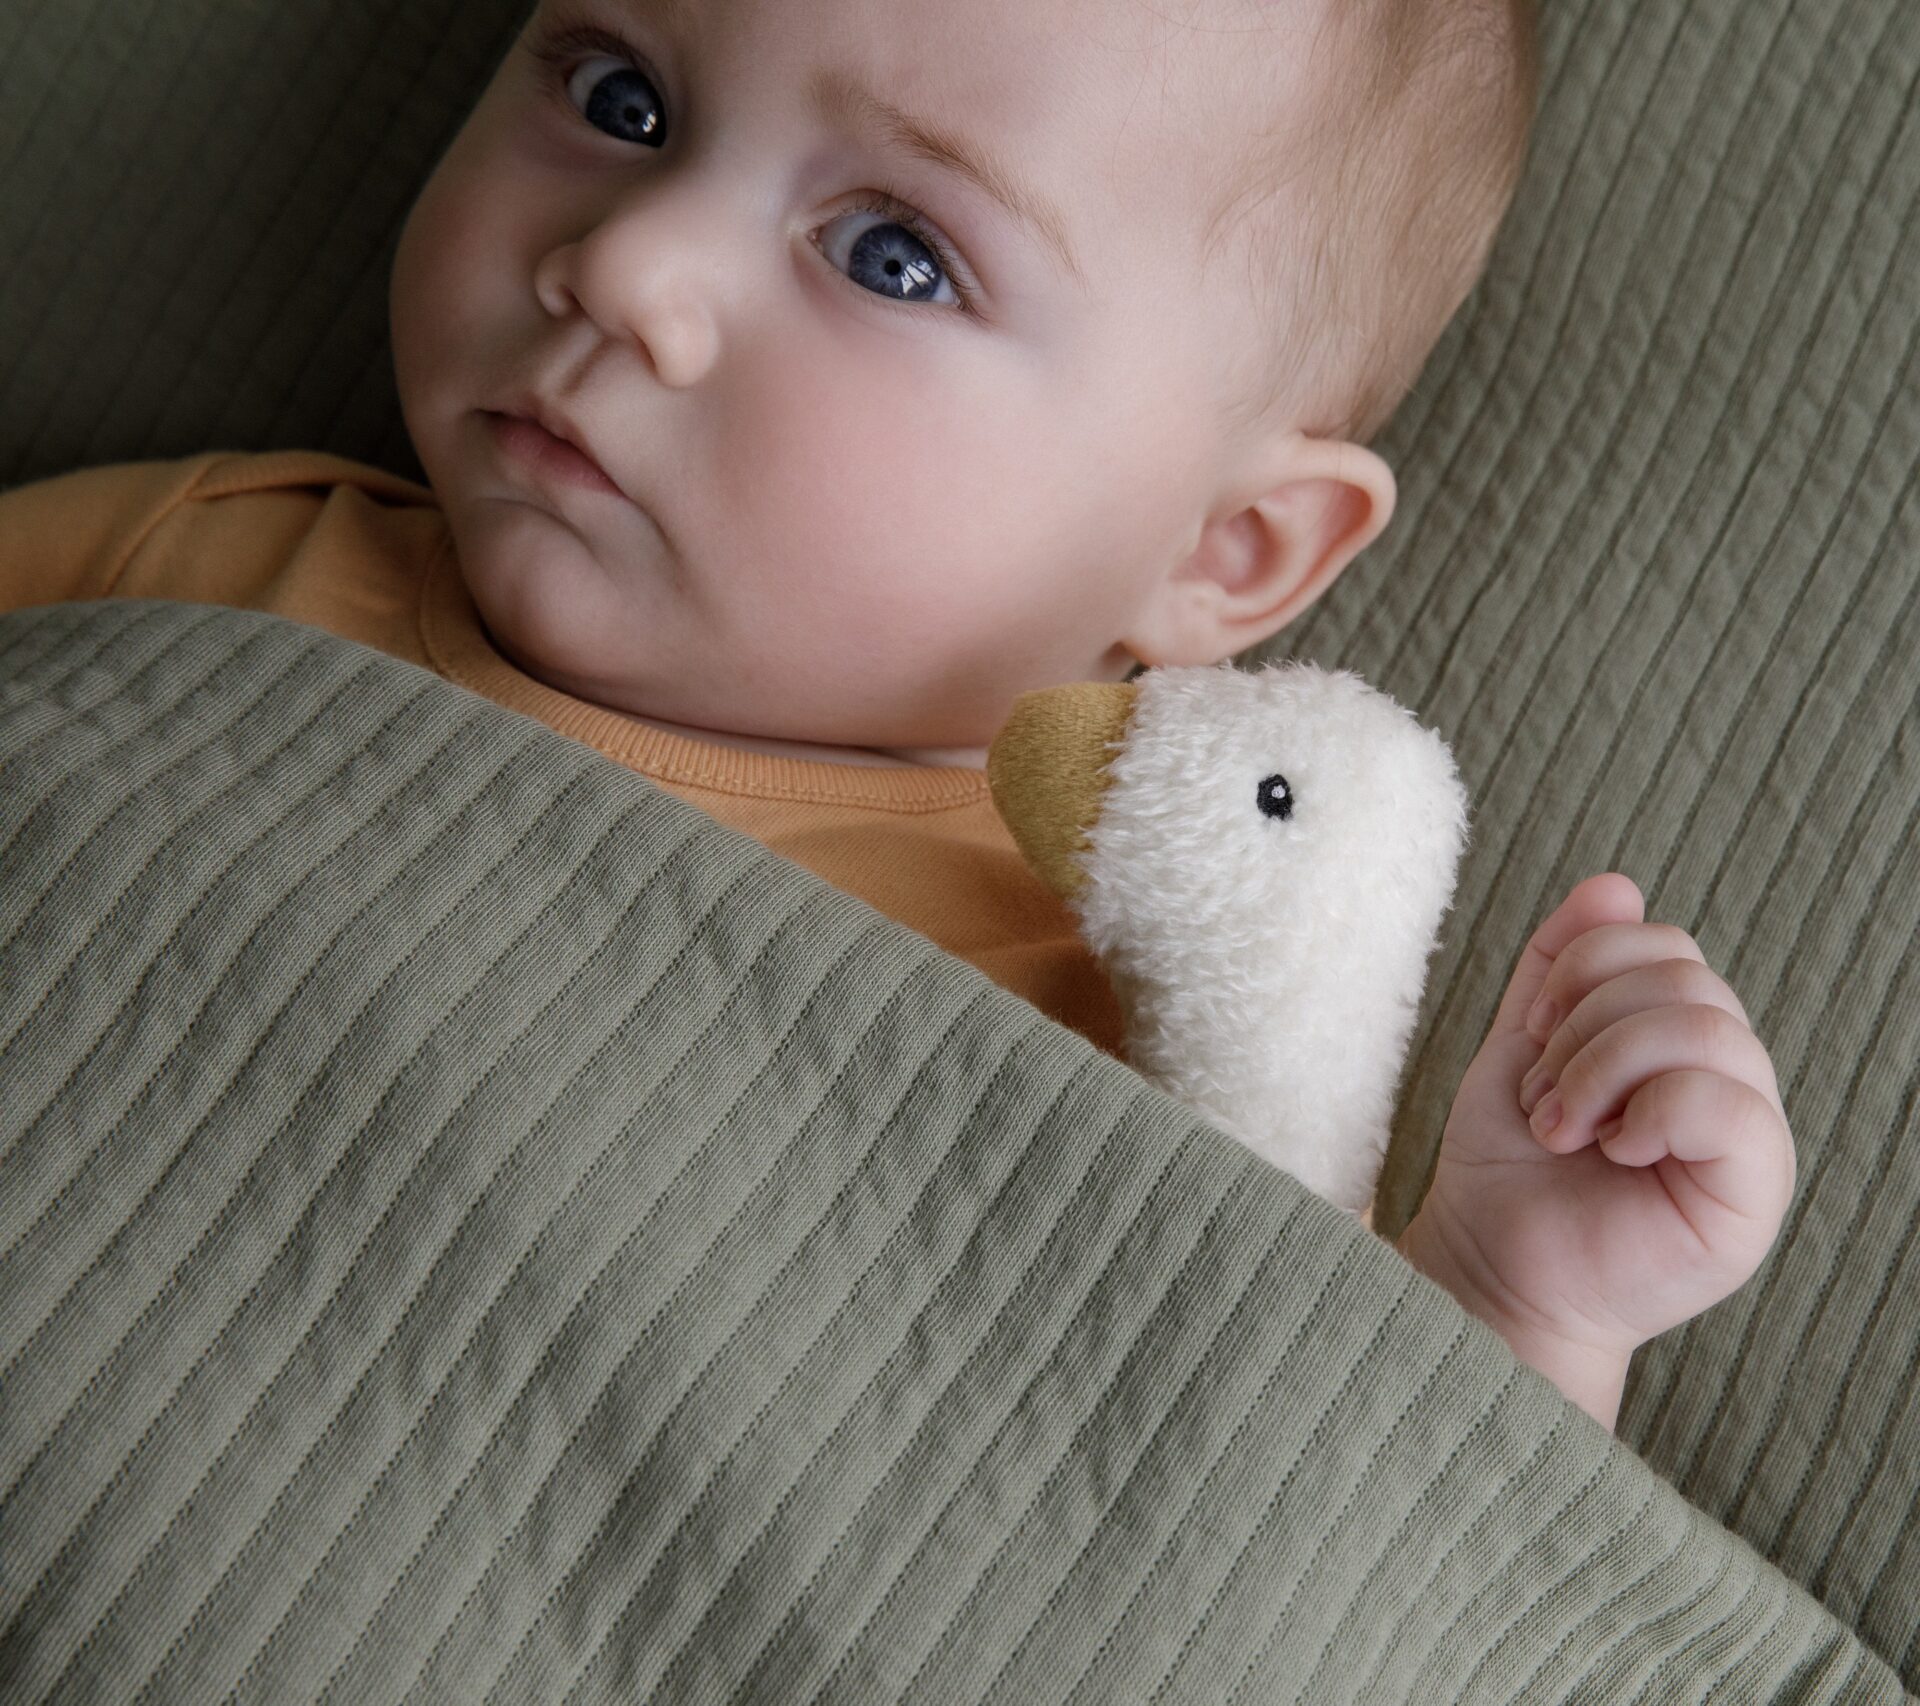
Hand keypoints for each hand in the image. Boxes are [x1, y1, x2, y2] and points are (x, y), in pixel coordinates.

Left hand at [1402, 873, 1796, 1377]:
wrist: (1491, 1267)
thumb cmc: (1508, 1167)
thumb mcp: (1523, 1046)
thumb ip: (1562, 967)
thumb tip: (1615, 885)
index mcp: (1678, 1040)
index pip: (1663, 944)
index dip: (1581, 970)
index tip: (1532, 1039)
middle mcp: (1726, 1078)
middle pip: (1686, 978)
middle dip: (1584, 1029)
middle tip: (1544, 1100)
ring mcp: (1749, 1134)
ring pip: (1707, 1028)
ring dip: (1603, 1071)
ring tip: (1564, 1128)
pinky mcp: (1755, 1191)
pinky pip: (1730, 1103)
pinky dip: (1652, 1111)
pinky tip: (1614, 1149)